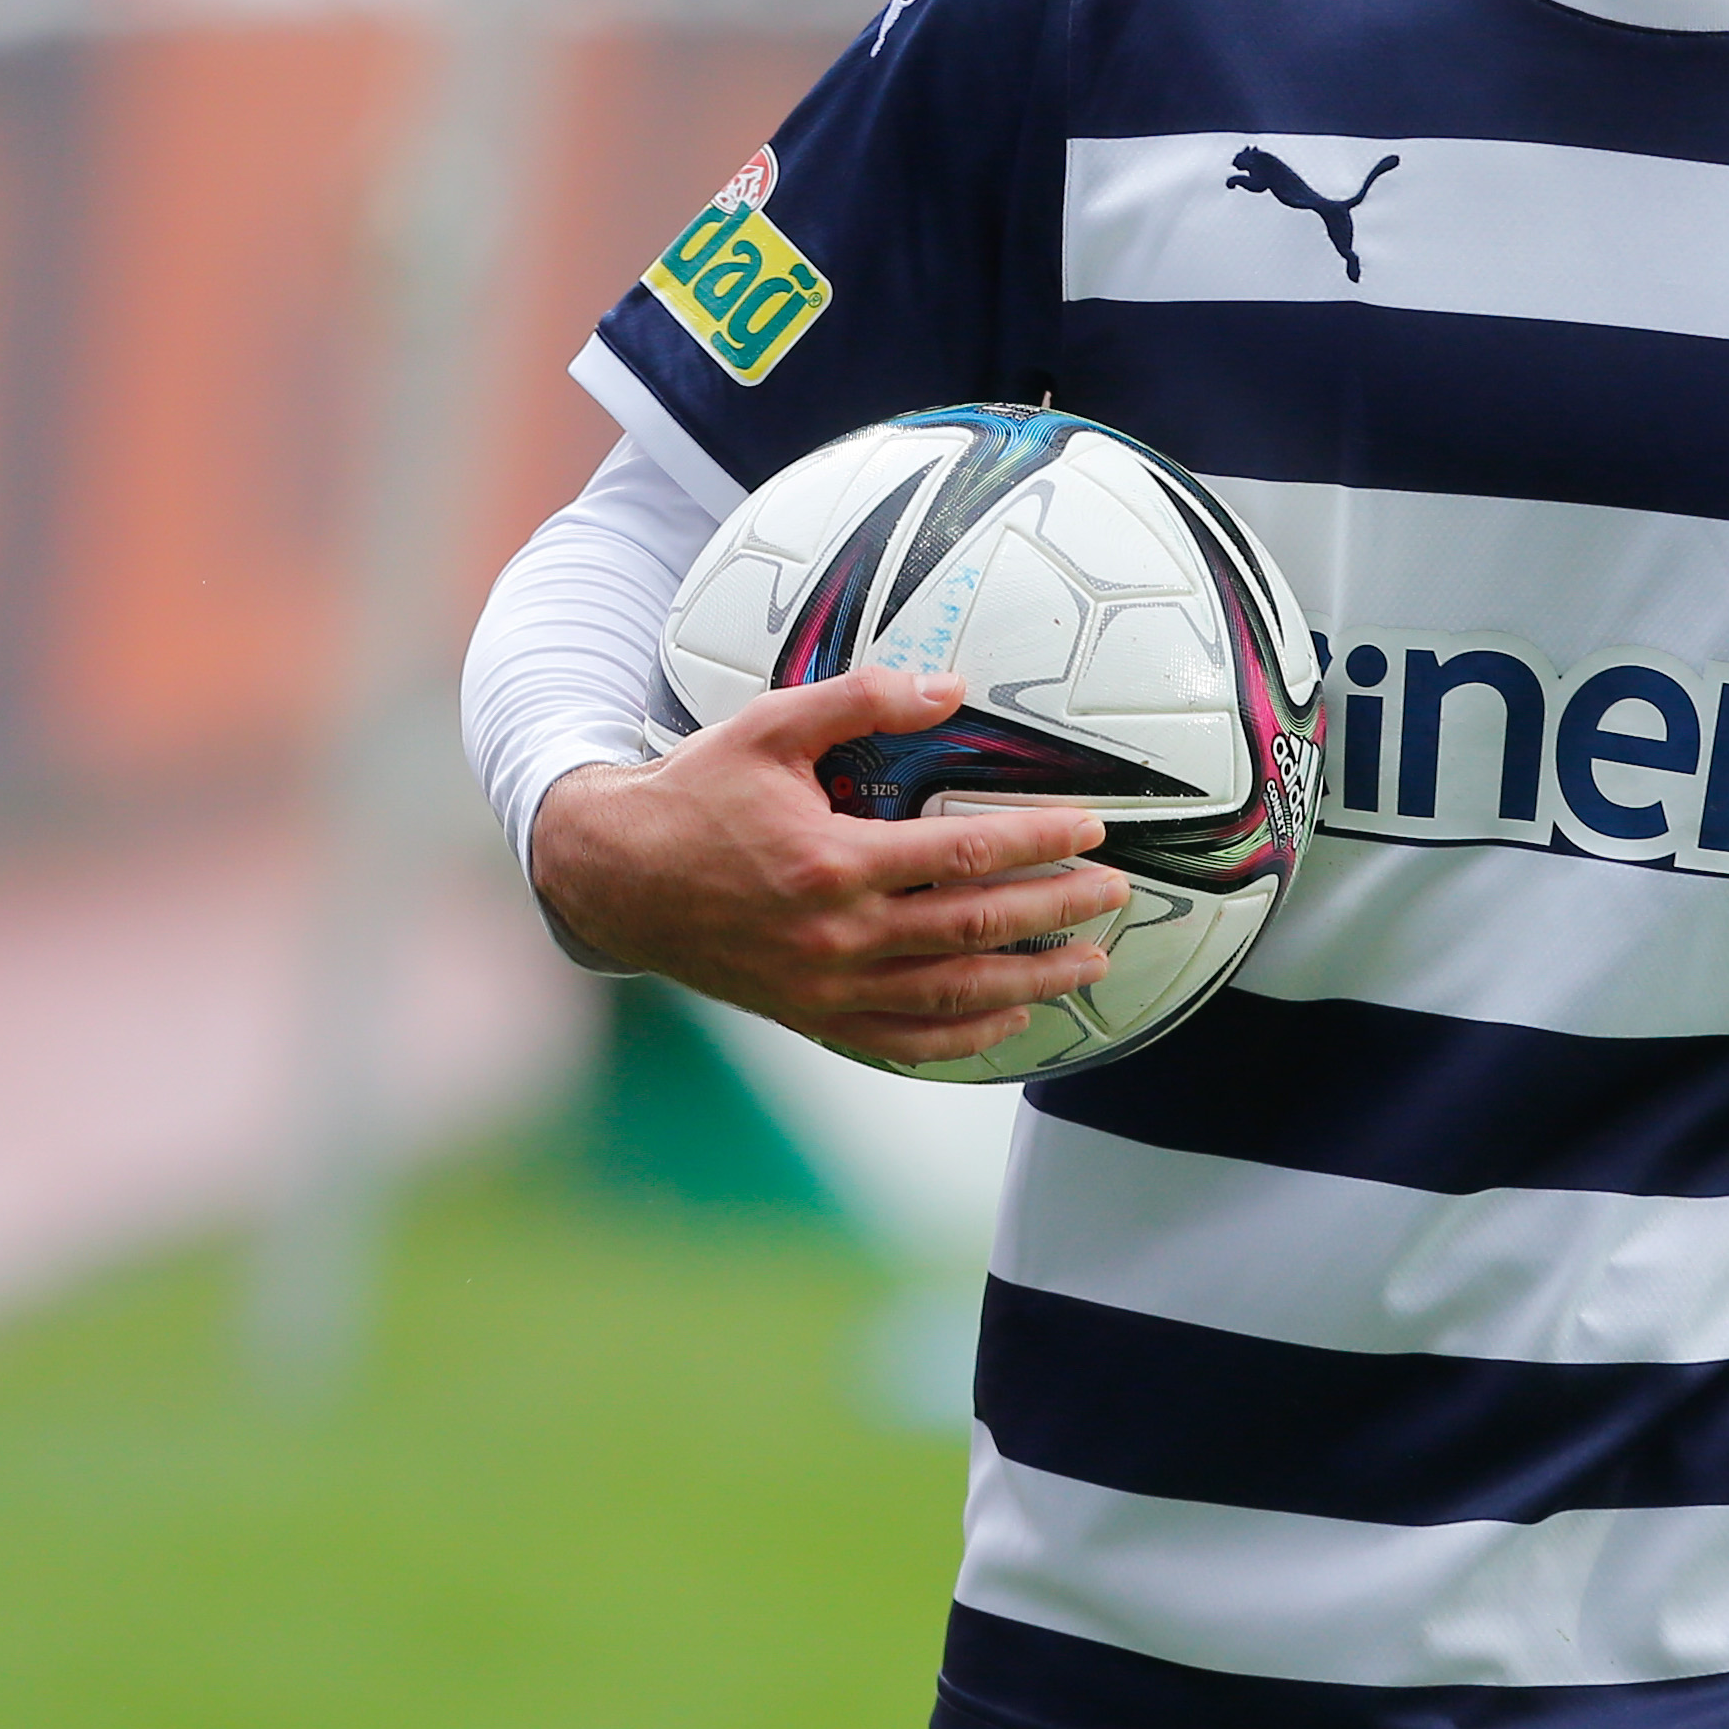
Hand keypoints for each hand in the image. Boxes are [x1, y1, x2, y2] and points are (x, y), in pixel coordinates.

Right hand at [526, 668, 1117, 1067]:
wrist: (615, 878)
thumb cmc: (696, 794)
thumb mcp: (769, 726)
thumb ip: (860, 699)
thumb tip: (950, 687)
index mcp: (832, 860)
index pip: (965, 852)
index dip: (1038, 841)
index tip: (1091, 830)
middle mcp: (836, 934)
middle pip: (975, 928)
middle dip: (1056, 911)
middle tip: (1113, 895)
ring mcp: (825, 986)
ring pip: (951, 993)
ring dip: (1031, 980)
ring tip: (1089, 964)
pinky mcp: (811, 1015)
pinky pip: (903, 1042)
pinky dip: (965, 1035)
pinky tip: (1011, 1018)